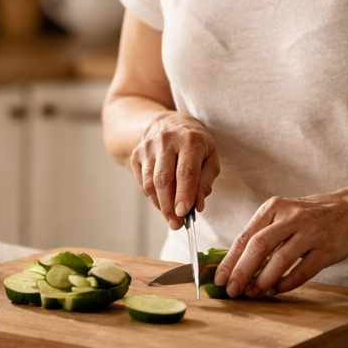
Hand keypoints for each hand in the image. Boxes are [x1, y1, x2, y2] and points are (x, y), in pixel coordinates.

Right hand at [129, 113, 219, 229]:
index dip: (184, 194)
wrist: (167, 123)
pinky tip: (162, 201)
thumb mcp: (210, 156)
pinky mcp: (137, 154)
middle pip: (164, 179)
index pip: (186, 171)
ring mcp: (148, 147)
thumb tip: (198, 205)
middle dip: (169, 205)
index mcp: (190, 139)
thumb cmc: (194, 143)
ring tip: (170, 217)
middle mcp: (166, 140)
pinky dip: (152, 197)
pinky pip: (143, 182)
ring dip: (160, 204)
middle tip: (176, 224)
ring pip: (150, 182)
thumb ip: (206, 180)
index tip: (184, 213)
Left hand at [214, 192, 347, 297]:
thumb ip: (260, 234)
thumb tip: (232, 263)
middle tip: (232, 290)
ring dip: (264, 280)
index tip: (219, 278)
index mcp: (273, 208)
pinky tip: (277, 290)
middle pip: (259, 246)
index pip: (246, 237)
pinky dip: (287, 283)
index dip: (230, 260)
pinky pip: (303, 271)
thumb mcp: (281, 215)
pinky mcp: (327, 249)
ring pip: (280, 259)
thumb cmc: (308, 217)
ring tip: (254, 292)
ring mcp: (311, 232)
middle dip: (242, 271)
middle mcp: (291, 217)